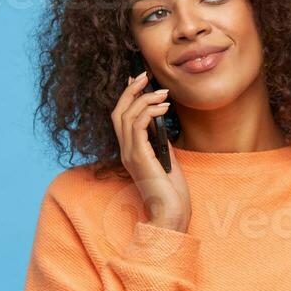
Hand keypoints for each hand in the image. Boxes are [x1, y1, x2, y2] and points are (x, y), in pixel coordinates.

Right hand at [114, 71, 189, 231]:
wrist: (171, 214)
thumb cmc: (172, 192)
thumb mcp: (166, 160)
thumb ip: (160, 142)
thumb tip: (161, 121)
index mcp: (130, 151)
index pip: (121, 118)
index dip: (127, 96)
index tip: (138, 80)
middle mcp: (125, 151)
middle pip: (119, 111)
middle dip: (131, 90)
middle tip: (146, 76)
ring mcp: (130, 154)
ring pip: (126, 115)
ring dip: (145, 99)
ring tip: (163, 93)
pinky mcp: (139, 158)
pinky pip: (138, 126)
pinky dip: (149, 112)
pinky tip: (164, 108)